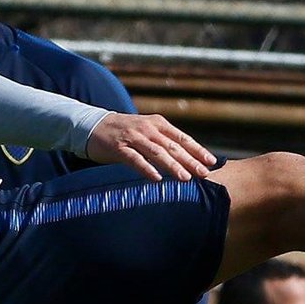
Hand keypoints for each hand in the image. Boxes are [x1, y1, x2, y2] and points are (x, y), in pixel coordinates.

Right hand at [86, 114, 214, 181]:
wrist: (93, 126)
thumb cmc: (124, 132)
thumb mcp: (147, 131)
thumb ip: (164, 142)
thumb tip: (188, 159)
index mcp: (158, 124)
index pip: (182, 138)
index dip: (197, 150)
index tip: (211, 162)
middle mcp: (147, 128)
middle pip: (172, 146)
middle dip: (190, 160)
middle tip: (204, 173)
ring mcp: (133, 137)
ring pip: (156, 152)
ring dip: (172, 165)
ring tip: (185, 178)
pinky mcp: (119, 147)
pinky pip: (135, 159)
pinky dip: (147, 169)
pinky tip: (157, 179)